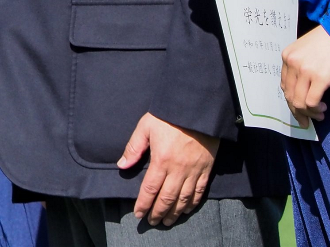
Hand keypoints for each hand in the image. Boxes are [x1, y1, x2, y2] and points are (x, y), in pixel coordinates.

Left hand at [117, 112, 218, 226]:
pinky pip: (199, 191)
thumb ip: (134, 147)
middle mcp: (178, 169)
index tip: (138, 214)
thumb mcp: (146, 126)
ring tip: (167, 221)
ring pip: (183, 199)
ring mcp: (193, 170)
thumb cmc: (169, 115)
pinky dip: (193, 203)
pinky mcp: (206, 168)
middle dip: (158, 212)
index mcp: (161, 160)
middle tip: (152, 222)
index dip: (143, 204)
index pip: (150, 189)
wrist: (197, 107)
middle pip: (166, 198)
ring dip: (174, 213)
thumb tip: (122, 165)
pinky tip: (187, 209)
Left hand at [280, 26, 329, 124]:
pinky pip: (311, 102)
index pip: (285, 85)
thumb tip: (302, 88)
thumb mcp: (306, 48)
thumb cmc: (329, 39)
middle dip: (298, 112)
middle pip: (289, 95)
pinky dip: (316, 109)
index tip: (300, 108)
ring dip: (308, 113)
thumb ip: (300, 65)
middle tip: (307, 120)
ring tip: (319, 114)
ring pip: (298, 102)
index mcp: (287, 56)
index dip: (292, 99)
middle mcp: (292, 63)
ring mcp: (305, 71)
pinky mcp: (320, 78)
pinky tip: (323, 108)